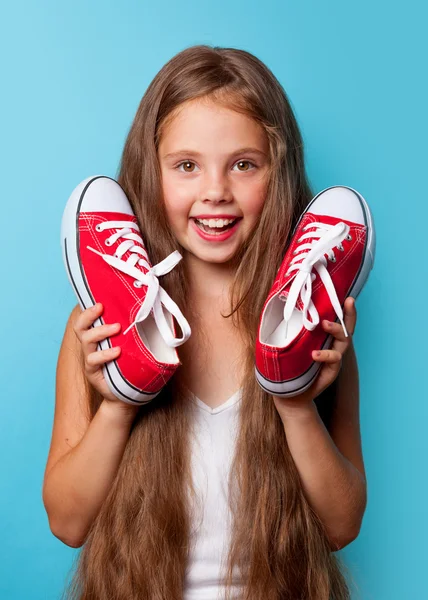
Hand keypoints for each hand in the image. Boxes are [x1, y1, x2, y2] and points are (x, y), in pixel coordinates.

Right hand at [73, 303, 136, 411]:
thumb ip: (141, 330)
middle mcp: (91, 346)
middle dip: (88, 314)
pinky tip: (117, 351)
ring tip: (116, 327)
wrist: (130, 395)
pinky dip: (104, 354)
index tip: (101, 300)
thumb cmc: (133, 366)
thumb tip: (158, 311)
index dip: (90, 308)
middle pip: (80, 327)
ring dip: (100, 331)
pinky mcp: (93, 373)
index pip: (88, 319)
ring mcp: (90, 359)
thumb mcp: (137, 345)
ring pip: (86, 340)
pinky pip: (93, 360)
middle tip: (101, 307)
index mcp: (99, 337)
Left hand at [273, 297, 356, 417]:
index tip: (348, 296)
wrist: (288, 394)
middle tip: (345, 303)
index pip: (338, 320)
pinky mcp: (330, 371)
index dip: (345, 308)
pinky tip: (314, 354)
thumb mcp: (285, 343)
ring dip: (335, 330)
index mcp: (324, 338)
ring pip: (343, 342)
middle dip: (348, 314)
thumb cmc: (287, 365)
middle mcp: (332, 346)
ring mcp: (332, 359)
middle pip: (347, 328)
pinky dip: (325, 355)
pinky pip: (334, 360)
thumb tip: (273, 305)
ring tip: (324, 325)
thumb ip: (285, 327)